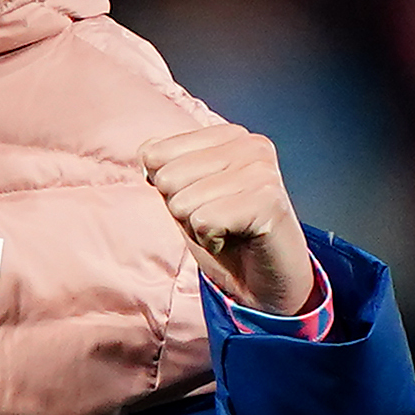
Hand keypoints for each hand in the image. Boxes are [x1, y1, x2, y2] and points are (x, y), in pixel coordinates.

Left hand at [138, 118, 320, 319]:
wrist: (266, 279)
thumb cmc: (225, 233)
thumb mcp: (185, 195)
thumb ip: (164, 168)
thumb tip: (147, 153)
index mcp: (228, 135)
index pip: (155, 153)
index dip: (167, 190)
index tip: (201, 202)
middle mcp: (249, 145)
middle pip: (167, 177)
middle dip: (182, 210)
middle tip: (216, 220)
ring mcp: (261, 170)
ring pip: (183, 201)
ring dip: (197, 228)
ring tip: (226, 230)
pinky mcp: (267, 200)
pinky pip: (204, 221)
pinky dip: (211, 240)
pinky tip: (234, 239)